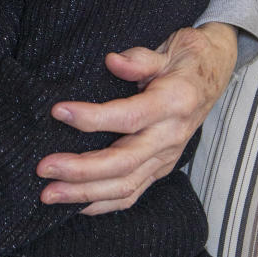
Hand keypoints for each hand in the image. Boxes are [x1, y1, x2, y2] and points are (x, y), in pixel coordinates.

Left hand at [38, 22, 237, 215]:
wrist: (214, 75)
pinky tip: (74, 206)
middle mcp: (170, 136)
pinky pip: (132, 193)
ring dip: (85, 194)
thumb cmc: (185, 61)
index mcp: (173, 103)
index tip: (58, 112)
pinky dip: (102, 204)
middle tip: (44, 167)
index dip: (93, 118)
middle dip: (81, 170)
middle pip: (124, 163)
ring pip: (126, 185)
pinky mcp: (160, 169)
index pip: (130, 117)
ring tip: (49, 194)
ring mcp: (166, 157)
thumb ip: (140, 58)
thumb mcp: (168, 50)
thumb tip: (113, 61)